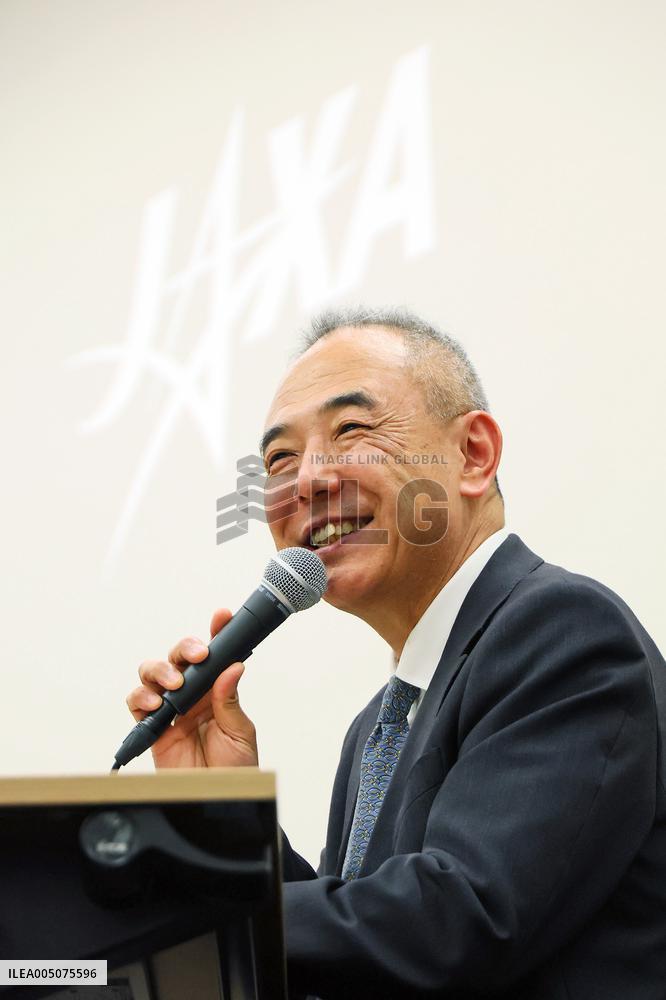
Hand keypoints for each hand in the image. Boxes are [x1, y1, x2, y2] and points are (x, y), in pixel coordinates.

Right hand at [126, 608, 257, 768]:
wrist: (218, 799)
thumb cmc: (234, 768)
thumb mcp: (240, 732)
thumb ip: (229, 700)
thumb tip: (232, 667)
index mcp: (217, 691)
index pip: (214, 656)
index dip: (216, 632)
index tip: (222, 616)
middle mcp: (192, 695)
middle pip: (179, 657)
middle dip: (184, 649)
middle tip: (197, 657)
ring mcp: (171, 709)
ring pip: (153, 673)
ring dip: (161, 671)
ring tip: (174, 685)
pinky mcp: (152, 728)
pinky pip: (137, 704)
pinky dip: (141, 697)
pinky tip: (155, 704)